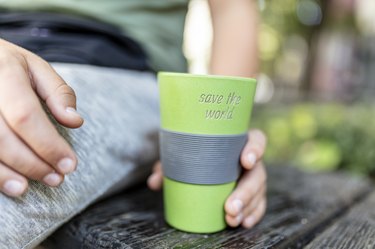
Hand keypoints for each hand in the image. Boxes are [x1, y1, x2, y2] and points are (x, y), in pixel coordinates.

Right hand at [0, 39, 83, 196]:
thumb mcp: (36, 68)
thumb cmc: (8, 65)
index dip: (48, 145)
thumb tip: (75, 121)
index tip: (69, 164)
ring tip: (29, 188)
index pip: (26, 116)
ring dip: (8, 174)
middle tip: (57, 179)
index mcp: (4, 72)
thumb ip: (58, 93)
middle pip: (3, 138)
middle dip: (33, 164)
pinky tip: (7, 184)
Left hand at [148, 129, 266, 228]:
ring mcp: (253, 177)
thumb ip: (169, 165)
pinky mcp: (253, 194)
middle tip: (230, 207)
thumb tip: (155, 181)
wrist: (199, 161)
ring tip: (232, 219)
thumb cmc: (194, 154)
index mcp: (237, 142)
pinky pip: (258, 204)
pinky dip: (252, 214)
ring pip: (259, 192)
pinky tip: (243, 222)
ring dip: (247, 207)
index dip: (256, 148)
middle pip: (257, 173)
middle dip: (246, 192)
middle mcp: (249, 159)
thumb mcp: (181, 155)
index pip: (256, 139)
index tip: (246, 161)